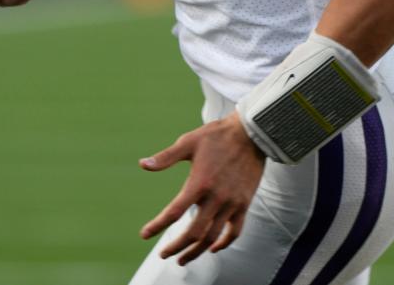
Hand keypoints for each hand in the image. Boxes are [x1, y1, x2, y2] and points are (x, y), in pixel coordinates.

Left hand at [138, 112, 265, 264]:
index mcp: (199, 182)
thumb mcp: (188, 142)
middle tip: (164, 254)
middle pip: (193, 232)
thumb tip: (142, 165)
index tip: (145, 235)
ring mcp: (231, 203)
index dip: (157, 226)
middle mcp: (216, 197)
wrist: (251, 134)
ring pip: (212, 237)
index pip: (174, 212)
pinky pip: (234, 232)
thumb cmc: (216, 136)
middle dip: (176, 247)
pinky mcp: (244, 204)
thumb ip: (165, 157)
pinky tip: (212, 247)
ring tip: (184, 258)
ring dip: (197, 251)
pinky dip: (223, 243)